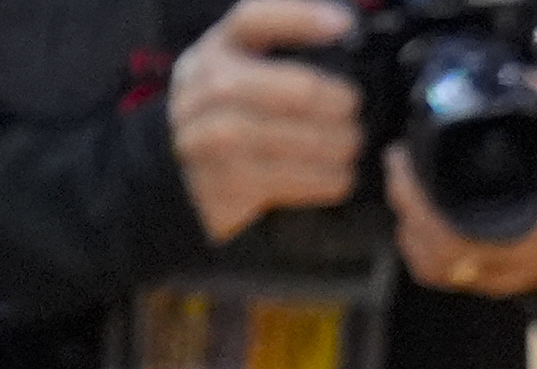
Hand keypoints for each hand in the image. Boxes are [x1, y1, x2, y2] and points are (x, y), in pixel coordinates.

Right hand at [169, 0, 362, 246]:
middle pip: (292, 89)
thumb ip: (284, 46)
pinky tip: (341, 176)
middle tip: (354, 111)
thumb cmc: (234, 111)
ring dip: (334, 145)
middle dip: (336, 101)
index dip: (300, 18)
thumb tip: (345, 27)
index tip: (344, 26)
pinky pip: (284, 179)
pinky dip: (323, 179)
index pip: (253, 20)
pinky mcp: (221, 182)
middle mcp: (205, 86)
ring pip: (289, 137)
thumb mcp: (243, 67)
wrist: (182, 170)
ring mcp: (207, 135)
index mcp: (218, 48)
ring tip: (352, 144)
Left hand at [389, 70, 536, 296]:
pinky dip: (419, 246)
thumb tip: (535, 82)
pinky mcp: (488, 281)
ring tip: (405, 185)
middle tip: (400, 162)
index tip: (410, 159)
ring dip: (411, 226)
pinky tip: (417, 218)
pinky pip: (439, 273)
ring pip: (434, 266)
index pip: (468, 235)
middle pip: (440, 252)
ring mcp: (500, 277)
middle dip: (408, 205)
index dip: (425, 205)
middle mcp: (517, 261)